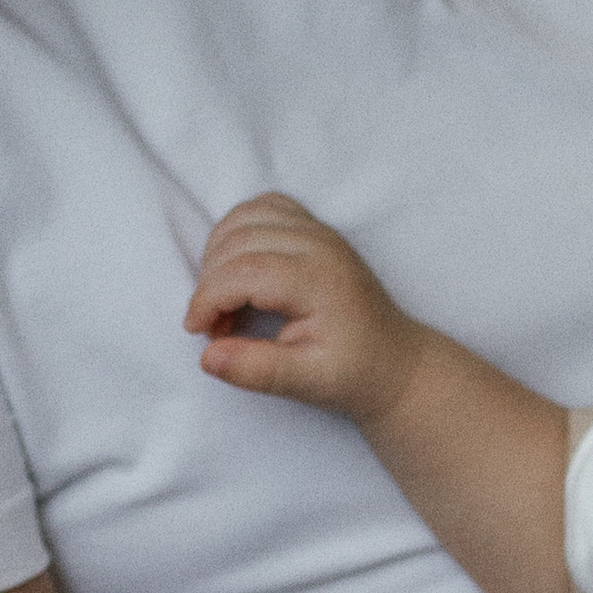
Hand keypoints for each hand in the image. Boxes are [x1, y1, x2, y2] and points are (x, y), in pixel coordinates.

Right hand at [185, 196, 423, 426]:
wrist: (395, 362)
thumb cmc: (355, 373)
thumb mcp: (308, 383)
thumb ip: (257, 370)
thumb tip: (207, 357)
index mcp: (320, 280)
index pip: (243, 271)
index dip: (208, 299)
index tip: (198, 331)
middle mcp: (320, 244)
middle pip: (238, 241)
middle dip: (210, 282)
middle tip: (214, 326)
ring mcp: (318, 231)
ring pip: (246, 217)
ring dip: (218, 253)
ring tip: (224, 300)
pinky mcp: (314, 229)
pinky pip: (263, 208)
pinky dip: (237, 231)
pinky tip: (236, 269)